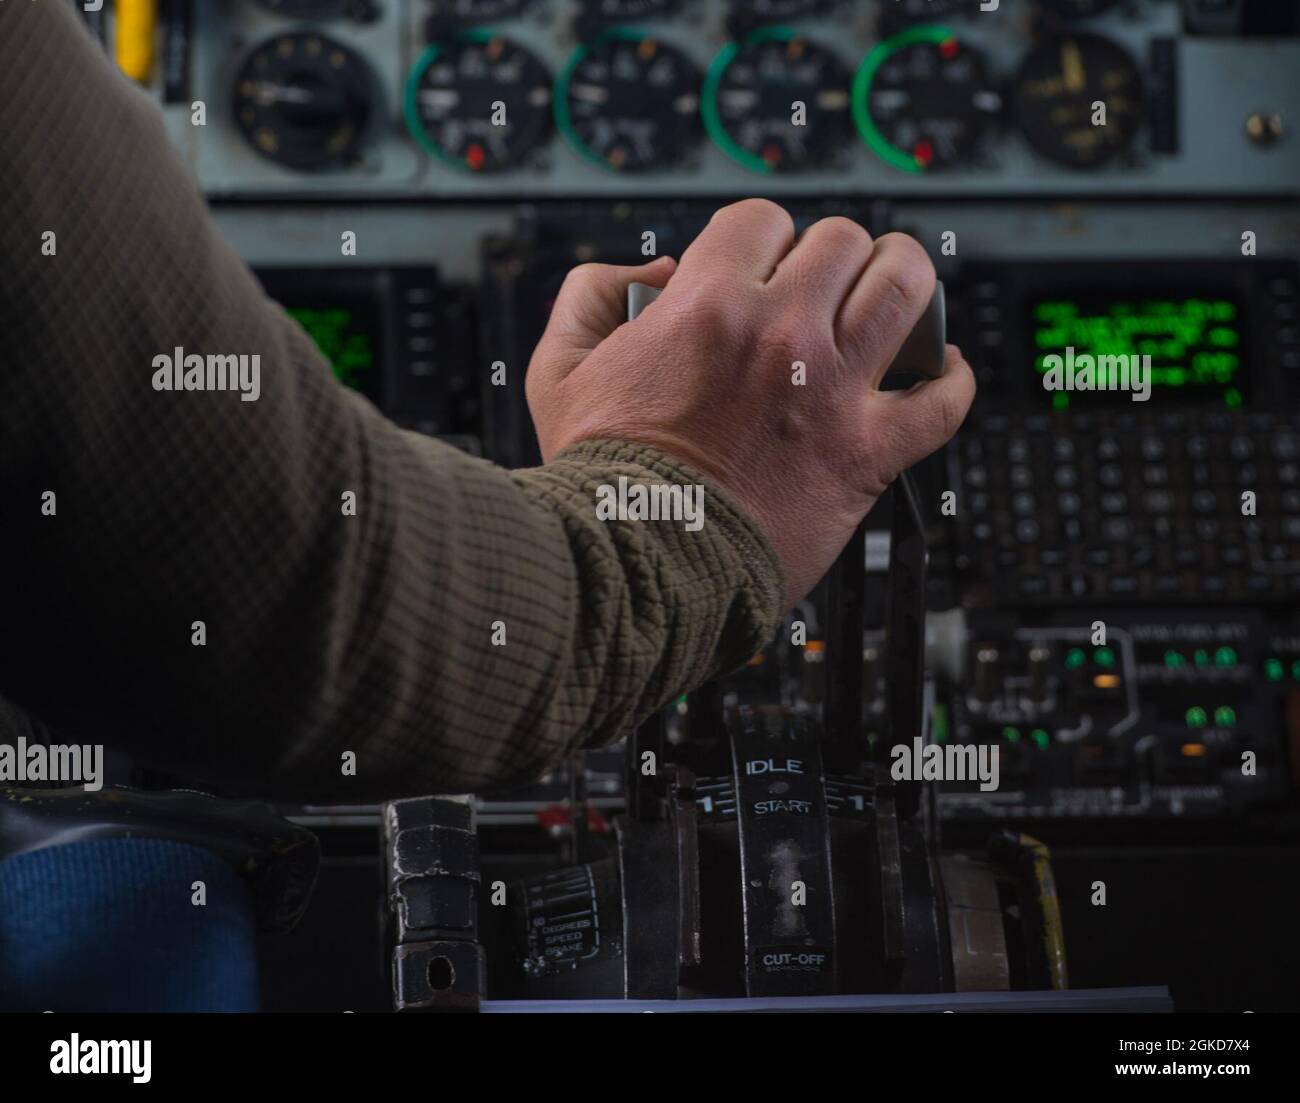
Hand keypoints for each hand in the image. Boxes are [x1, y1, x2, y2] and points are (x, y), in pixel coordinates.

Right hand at [525, 198, 975, 606]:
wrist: (640, 569)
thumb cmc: (601, 482)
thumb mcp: (557, 372)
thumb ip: (591, 296)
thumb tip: (654, 272)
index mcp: (707, 306)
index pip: (761, 220)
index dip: (761, 238)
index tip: (760, 268)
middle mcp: (780, 335)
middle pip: (842, 242)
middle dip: (830, 255)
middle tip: (822, 286)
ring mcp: (833, 392)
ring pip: (905, 288)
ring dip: (902, 282)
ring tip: (892, 297)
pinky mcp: (867, 454)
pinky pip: (942, 402)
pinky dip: (951, 379)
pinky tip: (940, 372)